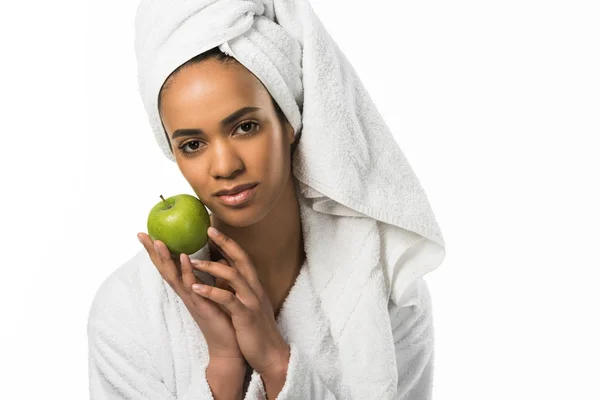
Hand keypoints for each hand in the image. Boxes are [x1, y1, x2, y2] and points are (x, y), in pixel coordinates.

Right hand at [137, 233, 243, 361]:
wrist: (229, 345)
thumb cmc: (224, 318)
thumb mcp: (217, 292)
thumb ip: (214, 276)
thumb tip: (219, 256)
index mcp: (188, 288)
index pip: (170, 266)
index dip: (158, 251)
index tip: (148, 233)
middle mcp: (186, 293)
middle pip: (164, 269)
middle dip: (152, 252)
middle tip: (141, 234)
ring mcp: (191, 299)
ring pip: (174, 276)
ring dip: (165, 259)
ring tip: (157, 241)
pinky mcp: (201, 306)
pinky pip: (192, 286)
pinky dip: (187, 271)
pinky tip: (184, 257)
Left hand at [189, 227, 289, 375]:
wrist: (270, 354)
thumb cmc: (255, 329)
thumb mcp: (248, 304)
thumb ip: (238, 287)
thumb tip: (224, 271)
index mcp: (253, 286)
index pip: (241, 257)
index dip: (228, 242)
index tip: (212, 229)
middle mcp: (254, 289)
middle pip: (240, 259)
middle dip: (225, 243)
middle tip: (207, 230)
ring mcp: (250, 301)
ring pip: (233, 276)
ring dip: (212, 267)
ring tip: (192, 261)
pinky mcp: (245, 316)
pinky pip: (227, 300)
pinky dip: (211, 291)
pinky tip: (195, 287)